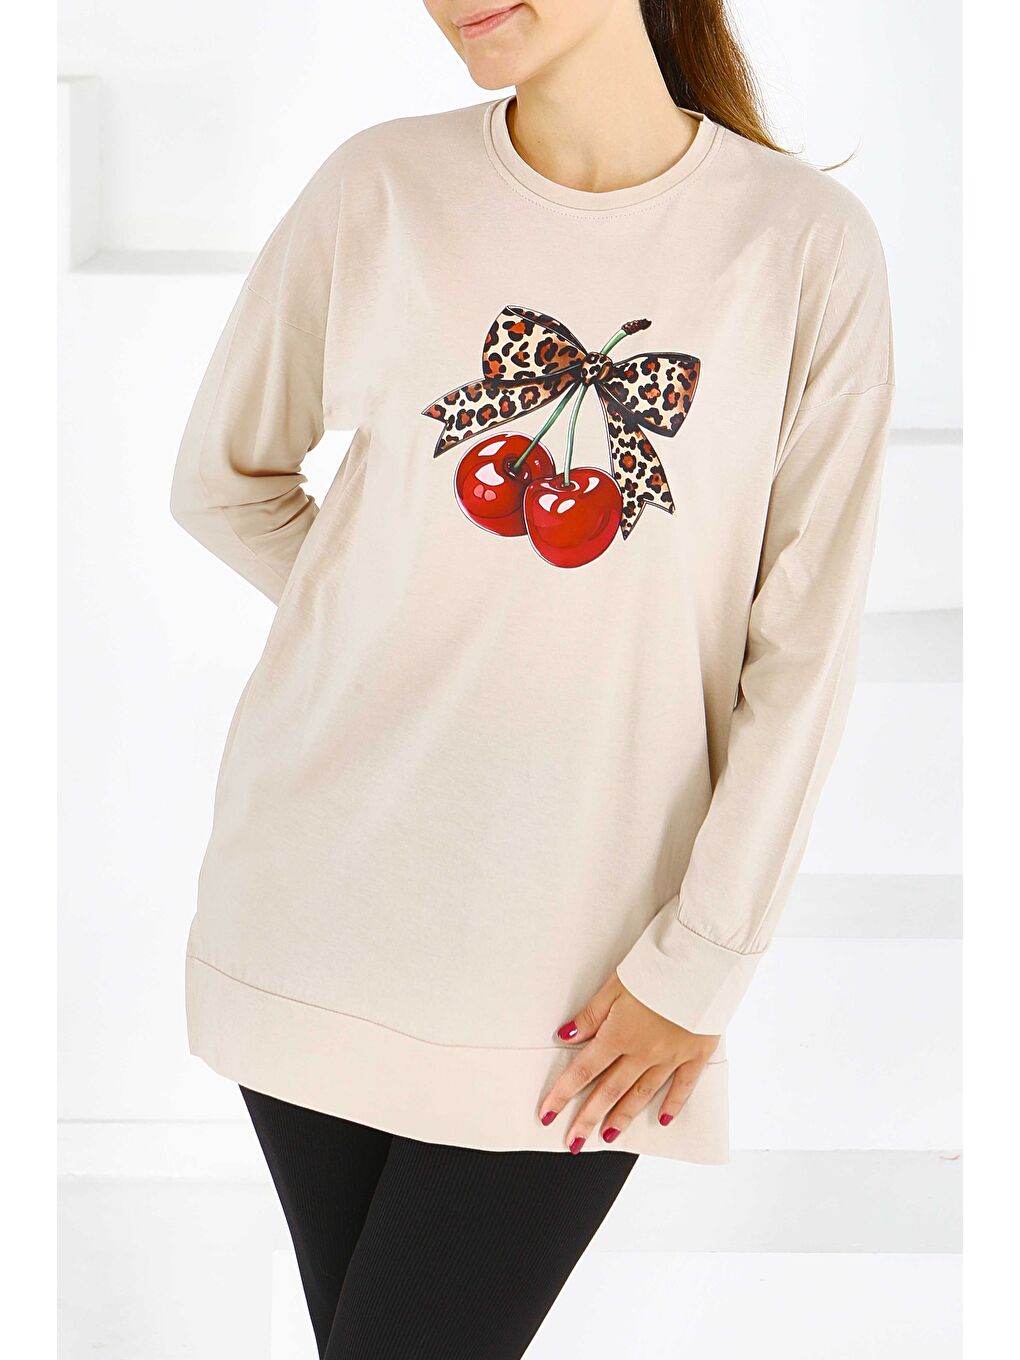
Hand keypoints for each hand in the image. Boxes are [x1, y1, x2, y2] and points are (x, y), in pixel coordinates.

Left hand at [539, 972, 719, 1151]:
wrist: (703, 960)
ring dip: (622, 1116)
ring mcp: (672, 1056)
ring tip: (607, 1135)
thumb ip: (591, 1015)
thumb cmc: (658, 966)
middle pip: (609, 1090)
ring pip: (641, 1094)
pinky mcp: (697, 1053)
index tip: (547, 1114)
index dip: (563, 1094)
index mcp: (619, 1034)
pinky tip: (663, 1119)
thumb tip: (566, 1037)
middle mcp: (643, 1052)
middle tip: (573, 1141)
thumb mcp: (615, 984)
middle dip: (587, 1118)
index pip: (584, 1070)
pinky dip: (673, 1105)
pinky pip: (683, 1086)